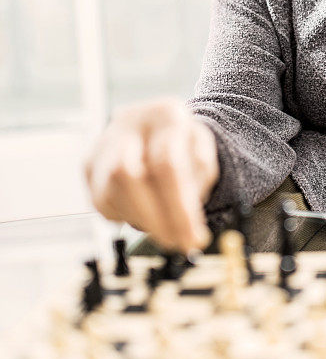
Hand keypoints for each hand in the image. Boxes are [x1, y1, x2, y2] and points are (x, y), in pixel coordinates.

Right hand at [84, 97, 218, 253]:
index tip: (193, 240)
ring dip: (140, 221)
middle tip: (176, 243)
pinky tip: (145, 214)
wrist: (159, 127)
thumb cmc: (185, 145)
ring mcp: (103, 143)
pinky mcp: (88, 164)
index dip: (178, 208)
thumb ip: (199, 179)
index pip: (166, 164)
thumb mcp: (204, 153)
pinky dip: (125, 216)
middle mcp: (128, 123)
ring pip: (108, 192)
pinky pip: (100, 202)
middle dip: (152, 218)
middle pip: (124, 173)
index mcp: (165, 115)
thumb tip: (188, 222)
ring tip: (166, 229)